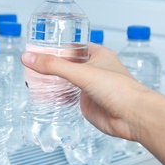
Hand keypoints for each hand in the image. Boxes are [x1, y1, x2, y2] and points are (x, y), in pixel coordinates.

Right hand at [21, 43, 150, 140]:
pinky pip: (67, 96)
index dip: (53, 48)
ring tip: (32, 80)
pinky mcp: (86, 102)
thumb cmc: (120, 89)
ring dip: (51, 81)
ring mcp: (90, 86)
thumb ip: (54, 66)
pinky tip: (44, 95)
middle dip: (49, 66)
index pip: (70, 47)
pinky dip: (56, 96)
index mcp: (96, 54)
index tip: (36, 49)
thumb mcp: (82, 72)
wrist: (133, 116)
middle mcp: (93, 69)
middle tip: (30, 66)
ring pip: (65, 81)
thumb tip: (30, 58)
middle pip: (66, 64)